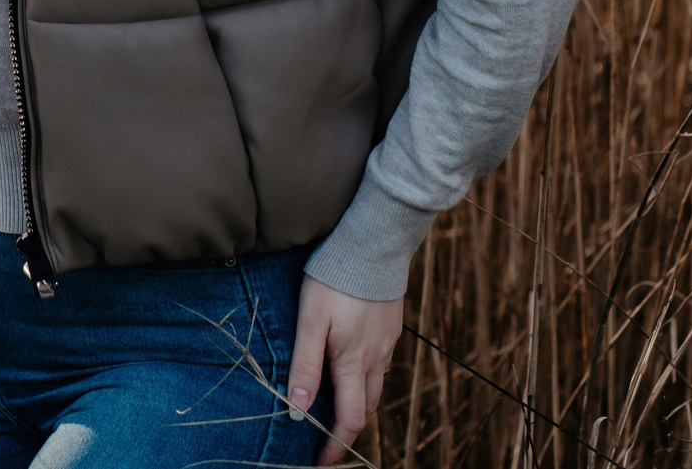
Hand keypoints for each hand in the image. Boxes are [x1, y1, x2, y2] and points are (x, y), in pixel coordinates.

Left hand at [286, 275, 400, 465]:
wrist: (372, 245)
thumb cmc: (335, 280)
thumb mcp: (311, 321)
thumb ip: (306, 364)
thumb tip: (300, 408)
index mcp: (353, 362)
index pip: (350, 419)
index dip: (336, 445)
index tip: (322, 462)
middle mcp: (376, 359)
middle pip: (366, 408)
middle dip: (349, 429)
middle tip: (327, 439)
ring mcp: (387, 344)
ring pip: (375, 387)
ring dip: (359, 404)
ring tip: (337, 408)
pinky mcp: (391, 328)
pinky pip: (381, 365)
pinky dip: (366, 378)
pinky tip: (352, 368)